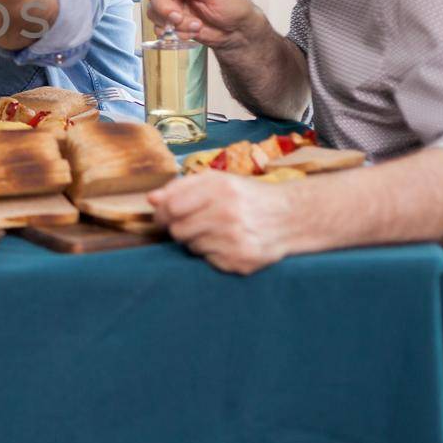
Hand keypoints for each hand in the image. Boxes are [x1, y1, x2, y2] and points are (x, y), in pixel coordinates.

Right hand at [144, 0, 263, 49]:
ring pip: (154, 9)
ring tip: (194, 25)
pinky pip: (159, 25)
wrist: (238, 32)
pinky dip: (173, 31)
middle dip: (164, 6)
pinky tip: (191, 31)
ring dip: (171, 22)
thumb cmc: (235, 6)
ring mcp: (174, 2)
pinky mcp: (172, 19)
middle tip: (178, 17)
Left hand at [147, 171, 297, 274]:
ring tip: (219, 231)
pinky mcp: (240, 262)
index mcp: (220, 189)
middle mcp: (227, 214)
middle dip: (181, 228)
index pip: (171, 208)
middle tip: (197, 223)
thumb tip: (151, 199)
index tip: (164, 216)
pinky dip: (213, 254)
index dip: (162, 214)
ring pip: (191, 247)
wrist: (290, 217)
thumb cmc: (247, 197)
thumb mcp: (218, 181)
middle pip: (177, 230)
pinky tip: (230, 243)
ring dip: (198, 241)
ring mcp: (234, 240)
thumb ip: (181, 187)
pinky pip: (208, 261)